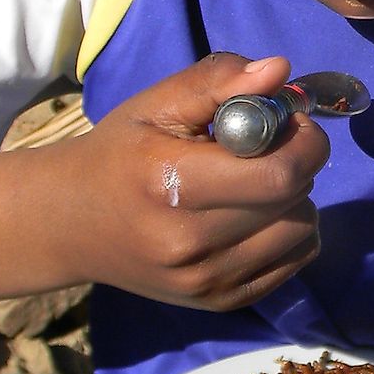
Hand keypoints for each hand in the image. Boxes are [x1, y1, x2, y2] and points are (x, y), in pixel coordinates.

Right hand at [57, 52, 330, 310]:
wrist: (70, 224)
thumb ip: (216, 80)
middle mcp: (189, 243)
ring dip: (296, 200)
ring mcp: (206, 281)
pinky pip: (295, 262)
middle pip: (295, 202)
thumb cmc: (119, 154)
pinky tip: (254, 215)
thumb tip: (279, 71)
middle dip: (299, 163)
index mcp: (171, 184)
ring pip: (303, 233)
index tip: (289, 122)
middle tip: (270, 147)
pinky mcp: (220, 302)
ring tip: (256, 184)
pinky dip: (288, 232)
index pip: (278, 174)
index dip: (302, 142)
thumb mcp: (155, 105)